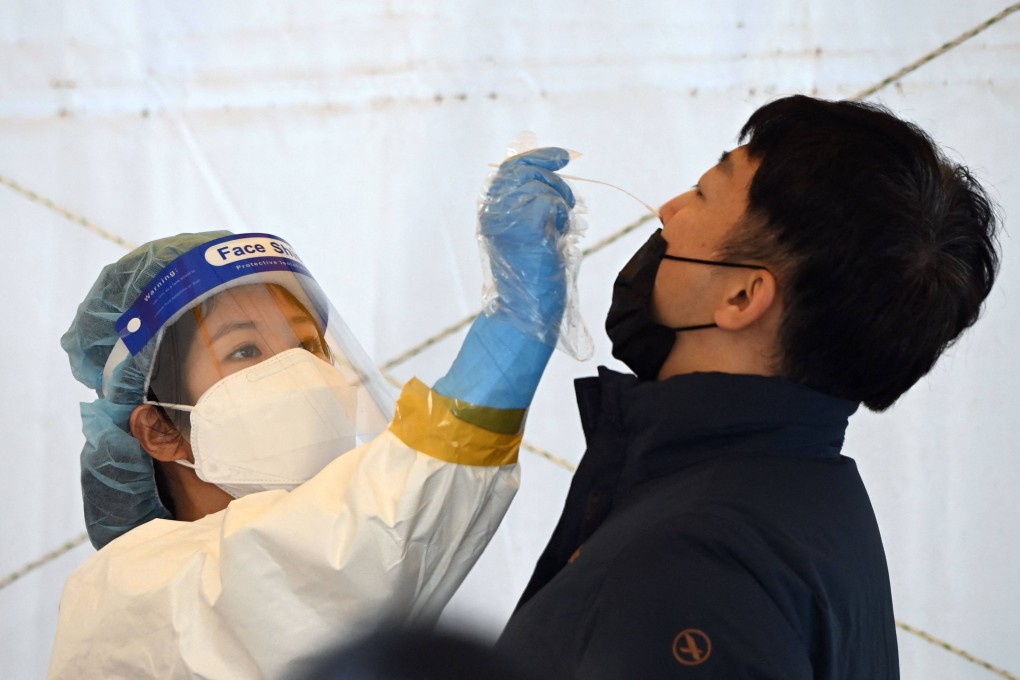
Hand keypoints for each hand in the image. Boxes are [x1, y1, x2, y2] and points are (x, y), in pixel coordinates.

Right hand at [480, 147, 574, 341]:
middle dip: (557, 184)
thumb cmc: (530, 277)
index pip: (513, 167)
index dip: (540, 157)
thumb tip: (550, 170)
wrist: (524, 310)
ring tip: (561, 229)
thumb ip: (532, 203)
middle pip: (530, 171)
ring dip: (561, 204)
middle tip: (568, 208)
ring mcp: (506, 215)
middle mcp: (492, 209)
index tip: (564, 157)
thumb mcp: (528, 231)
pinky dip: (561, 216)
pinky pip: (550, 201)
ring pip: (543, 186)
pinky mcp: (524, 224)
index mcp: (490, 209)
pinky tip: (558, 235)